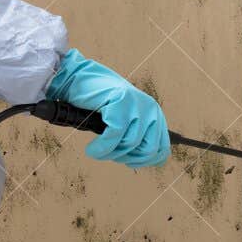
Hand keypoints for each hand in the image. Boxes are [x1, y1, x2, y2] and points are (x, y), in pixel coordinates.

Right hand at [44, 50, 170, 167]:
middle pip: (148, 150)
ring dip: (110, 154)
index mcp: (155, 115)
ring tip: (97, 151)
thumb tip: (140, 161)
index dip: (144, 162)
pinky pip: (114, 136)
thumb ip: (137, 136)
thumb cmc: (100, 105)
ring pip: (130, 144)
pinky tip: (91, 149)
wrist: (80, 80)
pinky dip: (101, 148)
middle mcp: (151, 109)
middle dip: (126, 158)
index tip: (126, 161)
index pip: (162, 150)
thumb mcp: (126, 121)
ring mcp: (137, 104)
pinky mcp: (121, 102)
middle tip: (109, 155)